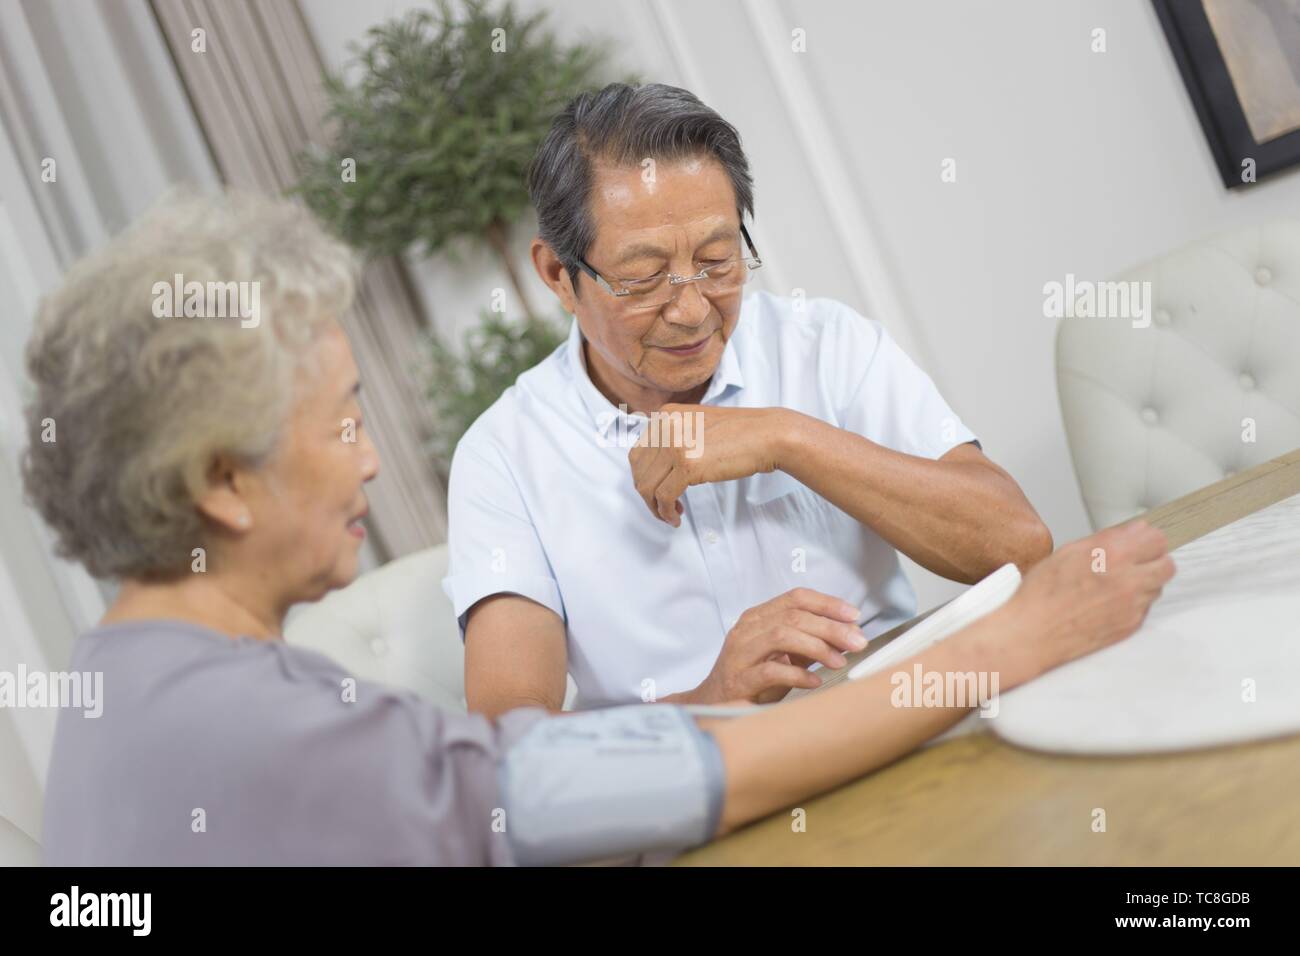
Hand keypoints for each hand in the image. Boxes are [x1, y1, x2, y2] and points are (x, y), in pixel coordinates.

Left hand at [628, 405, 793, 525]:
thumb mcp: (696, 425)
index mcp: (665, 414)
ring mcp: (675, 444)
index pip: (638, 452)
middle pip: (639, 470)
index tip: (658, 491)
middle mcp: (665, 426)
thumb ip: (673, 438)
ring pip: (647, 486)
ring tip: (671, 515)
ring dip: (655, 507)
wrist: (768, 434)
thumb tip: (655, 469)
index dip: (645, 477)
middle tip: (663, 507)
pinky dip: (666, 512)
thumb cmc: (740, 433)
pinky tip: (677, 517)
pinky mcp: (687, 465)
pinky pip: (664, 497)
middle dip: (647, 494)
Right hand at [692, 588, 867, 703]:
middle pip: (793, 616)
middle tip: (857, 641)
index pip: (796, 597)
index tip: (854, 615)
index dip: (827, 603)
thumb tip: (849, 635)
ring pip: (782, 636)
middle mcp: (747, 629)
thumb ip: (811, 642)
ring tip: (838, 661)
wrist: (713, 702)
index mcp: (758, 617)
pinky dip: (797, 674)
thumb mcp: (784, 654)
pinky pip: (770, 671)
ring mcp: (740, 653)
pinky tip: (814, 681)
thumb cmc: (752, 676)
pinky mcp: (739, 679)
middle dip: (831, 627)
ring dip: (817, 647)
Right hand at [994, 520, 1174, 683]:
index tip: (1141, 542)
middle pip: (1166, 564)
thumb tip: (1132, 532)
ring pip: (1157, 587)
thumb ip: (1106, 539)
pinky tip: (1108, 603)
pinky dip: (1133, 603)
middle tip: (1135, 562)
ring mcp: (1132, 605)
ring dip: (1144, 583)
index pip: (1157, 539)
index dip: (1147, 539)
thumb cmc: (1042, 594)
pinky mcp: (1131, 625)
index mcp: (1112, 554)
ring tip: (1115, 585)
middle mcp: (1128, 579)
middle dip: (1153, 561)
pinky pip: (1145, 608)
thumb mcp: (1068, 552)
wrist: (1033, 633)